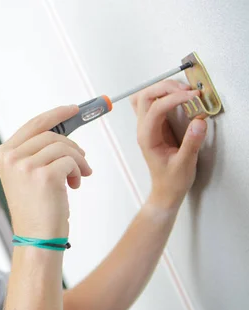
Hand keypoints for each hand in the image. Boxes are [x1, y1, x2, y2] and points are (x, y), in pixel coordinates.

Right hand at [0, 106, 91, 237]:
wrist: (36, 238)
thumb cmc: (36, 208)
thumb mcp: (27, 174)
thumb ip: (38, 151)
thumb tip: (65, 126)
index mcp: (4, 154)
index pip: (34, 124)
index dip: (57, 114)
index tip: (74, 109)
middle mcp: (11, 157)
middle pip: (52, 134)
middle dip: (72, 146)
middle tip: (82, 161)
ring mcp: (26, 166)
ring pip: (64, 147)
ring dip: (78, 161)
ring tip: (77, 177)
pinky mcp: (44, 176)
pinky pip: (71, 161)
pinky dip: (79, 172)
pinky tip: (74, 185)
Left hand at [130, 80, 207, 209]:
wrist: (166, 190)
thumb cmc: (172, 180)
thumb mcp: (185, 164)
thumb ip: (191, 143)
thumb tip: (198, 122)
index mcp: (147, 138)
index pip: (155, 108)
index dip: (174, 98)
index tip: (193, 97)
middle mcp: (143, 129)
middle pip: (145, 97)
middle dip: (165, 88)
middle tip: (188, 90)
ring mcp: (147, 126)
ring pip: (145, 97)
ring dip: (162, 89)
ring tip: (184, 91)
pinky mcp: (155, 125)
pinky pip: (153, 103)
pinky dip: (165, 94)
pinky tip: (180, 96)